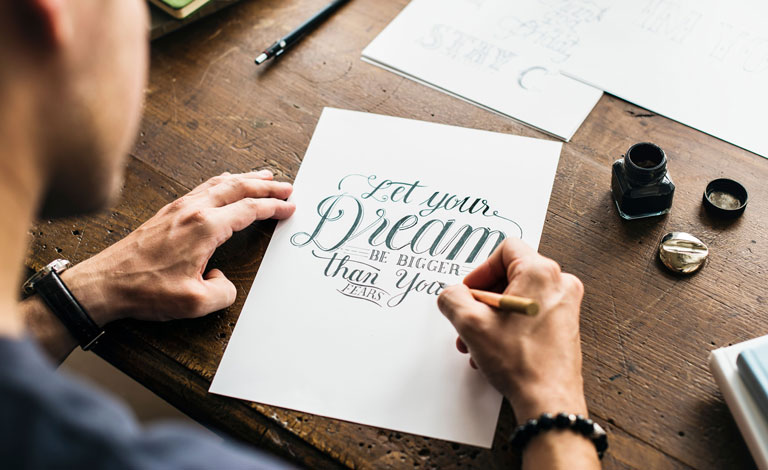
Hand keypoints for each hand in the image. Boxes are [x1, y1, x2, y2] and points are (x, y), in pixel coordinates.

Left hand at [61, 170, 294, 324]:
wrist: (104, 283)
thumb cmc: (145, 290)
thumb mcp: (194, 302)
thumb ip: (223, 293)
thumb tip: (224, 281)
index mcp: (205, 227)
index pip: (248, 210)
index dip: (273, 208)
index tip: (290, 207)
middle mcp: (193, 210)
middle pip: (238, 188)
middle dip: (266, 186)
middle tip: (287, 187)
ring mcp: (178, 208)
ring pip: (219, 183)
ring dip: (245, 179)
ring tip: (263, 177)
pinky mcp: (167, 212)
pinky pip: (203, 188)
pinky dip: (223, 182)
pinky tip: (224, 185)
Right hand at [437, 238, 586, 421]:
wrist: (548, 399)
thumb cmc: (520, 362)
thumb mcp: (470, 324)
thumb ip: (452, 298)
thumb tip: (452, 294)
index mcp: (540, 272)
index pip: (505, 249)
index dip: (481, 270)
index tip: (470, 291)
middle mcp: (559, 283)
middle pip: (510, 274)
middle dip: (483, 299)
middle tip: (471, 318)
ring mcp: (566, 305)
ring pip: (518, 296)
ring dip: (492, 316)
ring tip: (477, 340)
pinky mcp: (565, 324)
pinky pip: (529, 312)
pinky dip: (509, 325)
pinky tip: (493, 348)